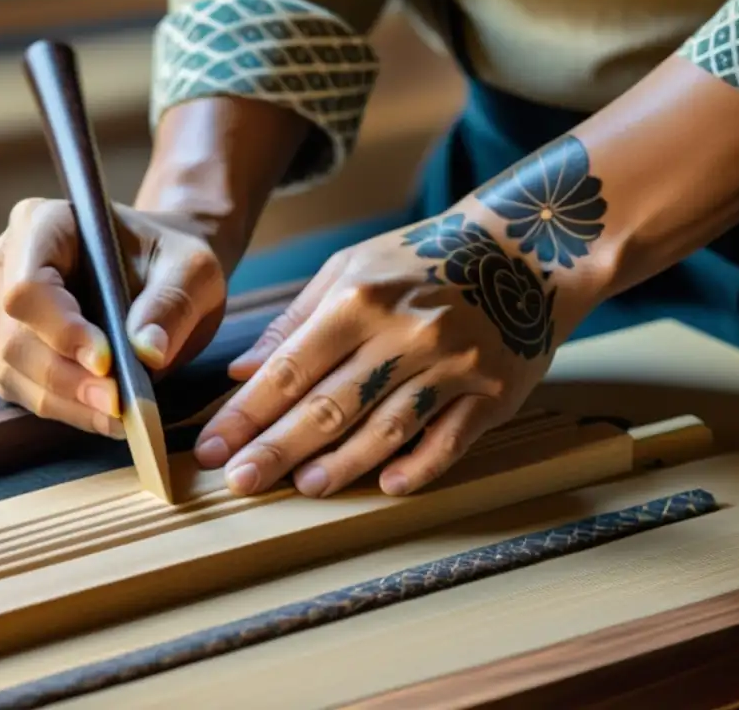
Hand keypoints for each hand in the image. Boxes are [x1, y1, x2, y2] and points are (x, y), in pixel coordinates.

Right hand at [0, 197, 226, 436]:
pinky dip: (65, 409)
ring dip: (67, 402)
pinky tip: (105, 415)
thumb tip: (147, 352)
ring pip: (13, 370)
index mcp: (41, 224)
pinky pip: (21, 390)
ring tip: (120, 416)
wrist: (157, 273)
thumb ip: (172, 304)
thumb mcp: (191, 270)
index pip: (29, 285)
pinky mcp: (2, 351)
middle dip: (68, 379)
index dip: (61, 330)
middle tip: (120, 405)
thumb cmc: (169, 260)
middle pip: (14, 336)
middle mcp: (2, 264)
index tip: (108, 362)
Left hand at [192, 202, 598, 497]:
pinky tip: (389, 486)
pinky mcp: (492, 391)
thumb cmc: (422, 259)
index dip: (247, 413)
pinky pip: (452, 438)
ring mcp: (452, 365)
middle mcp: (404, 333)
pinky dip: (421, 465)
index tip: (214, 447)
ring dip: (341, 464)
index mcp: (360, 300)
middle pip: (331, 405)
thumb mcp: (351, 269)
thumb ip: (295, 320)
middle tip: (240, 481)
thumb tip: (241, 372)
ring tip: (302, 489)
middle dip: (277, 448)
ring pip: (387, 427)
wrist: (524, 248)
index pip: (290, 369)